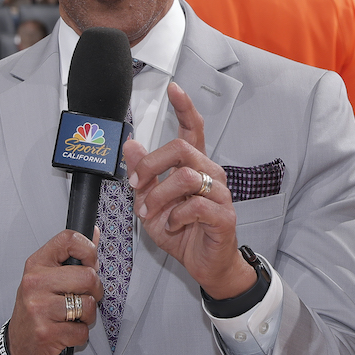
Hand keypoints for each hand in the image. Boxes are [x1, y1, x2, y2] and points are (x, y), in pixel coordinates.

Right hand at [0, 230, 102, 354]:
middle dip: (95, 291)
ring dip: (88, 316)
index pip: (69, 239)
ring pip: (89, 305)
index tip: (90, 263)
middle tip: (82, 298)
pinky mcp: (46, 332)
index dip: (89, 250)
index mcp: (37, 264)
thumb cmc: (36, 309)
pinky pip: (83, 331)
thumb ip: (72, 256)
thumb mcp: (47, 277)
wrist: (18, 346)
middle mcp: (35, 283)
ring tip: (72, 316)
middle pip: (88, 276)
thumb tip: (94, 232)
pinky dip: (80, 335)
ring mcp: (39, 308)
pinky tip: (65, 332)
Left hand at [123, 82, 252, 299]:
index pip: (194, 128)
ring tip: (150, 214)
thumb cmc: (182, 232)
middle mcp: (211, 173)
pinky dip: (175, 217)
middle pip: (182, 148)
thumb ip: (143, 174)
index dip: (185, 107)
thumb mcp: (151, 202)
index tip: (174, 89)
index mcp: (195, 166)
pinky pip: (196, 206)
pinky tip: (171, 226)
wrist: (204, 265)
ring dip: (159, 196)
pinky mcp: (224, 216)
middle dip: (151, 165)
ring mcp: (220, 194)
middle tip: (136, 186)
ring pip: (186, 177)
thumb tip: (130, 145)